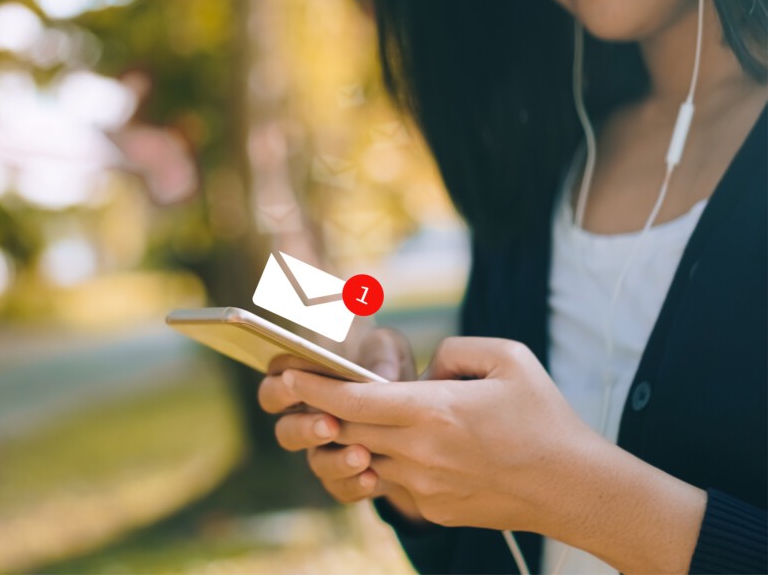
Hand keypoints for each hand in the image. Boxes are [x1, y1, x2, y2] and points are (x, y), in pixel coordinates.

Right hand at [257, 329, 422, 518]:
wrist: (413, 409)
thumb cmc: (386, 366)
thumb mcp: (388, 349)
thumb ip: (382, 352)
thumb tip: (381, 374)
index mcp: (303, 385)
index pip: (274, 386)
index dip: (280, 385)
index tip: (295, 380)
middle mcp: (307, 421)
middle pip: (285, 431)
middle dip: (304, 429)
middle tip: (329, 425)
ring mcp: (326, 452)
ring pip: (316, 464)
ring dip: (335, 461)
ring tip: (361, 455)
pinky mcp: (348, 476)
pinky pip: (342, 488)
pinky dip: (355, 485)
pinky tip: (372, 477)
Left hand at [281, 337, 598, 530]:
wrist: (574, 487)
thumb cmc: (545, 417)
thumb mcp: (507, 358)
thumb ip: (453, 351)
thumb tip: (424, 371)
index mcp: (433, 411)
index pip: (353, 401)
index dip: (314, 388)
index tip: (288, 376)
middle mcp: (419, 452)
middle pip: (348, 431)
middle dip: (321, 412)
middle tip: (302, 392)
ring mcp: (423, 487)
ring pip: (366, 458)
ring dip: (355, 438)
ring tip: (357, 418)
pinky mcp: (433, 510)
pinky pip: (393, 481)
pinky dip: (388, 461)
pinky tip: (409, 447)